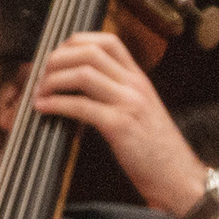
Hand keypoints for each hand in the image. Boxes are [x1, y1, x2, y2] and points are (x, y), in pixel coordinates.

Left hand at [28, 32, 209, 218]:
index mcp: (139, 79)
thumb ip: (117, 97)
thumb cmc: (155, 151)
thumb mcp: (140, 113)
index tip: (56, 57)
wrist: (179, 177)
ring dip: (53, 80)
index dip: (76, 42)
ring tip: (39, 94)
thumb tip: (80, 92)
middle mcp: (135, 84)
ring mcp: (129, 103)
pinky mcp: (120, 126)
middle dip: (57, 59)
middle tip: (40, 77)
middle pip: (90, 52)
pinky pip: (82, 106)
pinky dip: (56, 104)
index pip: (107, 41)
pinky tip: (44, 109)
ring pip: (84, 73)